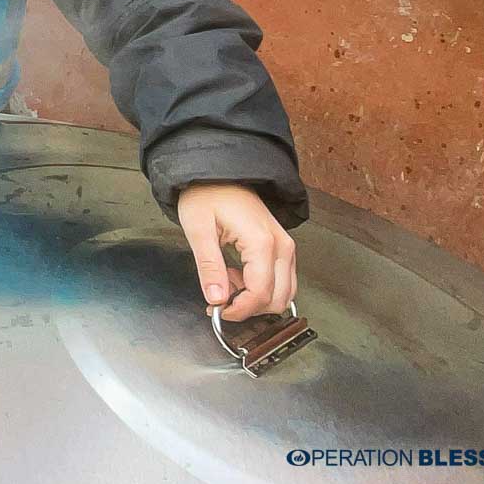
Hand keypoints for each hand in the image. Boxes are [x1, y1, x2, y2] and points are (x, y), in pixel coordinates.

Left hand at [177, 182, 297, 322]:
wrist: (218, 172)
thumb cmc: (206, 194)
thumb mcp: (198, 230)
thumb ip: (209, 267)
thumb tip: (216, 299)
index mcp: (262, 242)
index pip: (261, 294)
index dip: (239, 310)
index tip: (218, 311)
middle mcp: (281, 246)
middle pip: (278, 298)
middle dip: (250, 308)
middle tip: (220, 301)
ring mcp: (285, 246)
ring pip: (284, 292)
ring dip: (257, 299)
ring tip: (227, 283)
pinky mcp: (282, 246)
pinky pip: (282, 279)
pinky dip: (263, 288)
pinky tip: (238, 276)